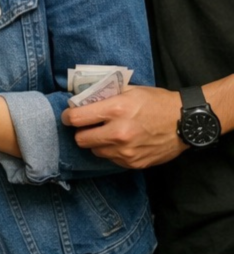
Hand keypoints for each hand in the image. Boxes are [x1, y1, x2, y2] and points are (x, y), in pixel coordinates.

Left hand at [62, 85, 186, 168]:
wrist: (186, 122)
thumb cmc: (157, 102)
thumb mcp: (130, 90)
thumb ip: (104, 94)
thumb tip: (80, 98)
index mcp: (116, 110)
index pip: (76, 118)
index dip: (68, 117)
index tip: (69, 116)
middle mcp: (119, 133)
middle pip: (80, 139)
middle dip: (81, 132)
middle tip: (88, 126)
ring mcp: (126, 151)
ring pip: (94, 151)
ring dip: (97, 143)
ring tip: (108, 133)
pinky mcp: (133, 163)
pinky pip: (110, 159)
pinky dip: (111, 151)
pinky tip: (122, 142)